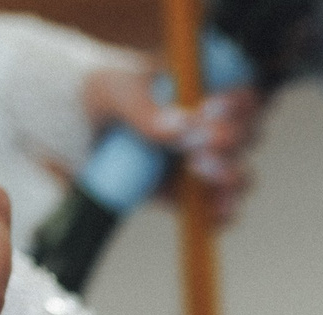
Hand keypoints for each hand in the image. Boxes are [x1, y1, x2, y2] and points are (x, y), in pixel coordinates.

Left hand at [82, 65, 262, 225]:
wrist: (73, 134)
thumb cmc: (100, 98)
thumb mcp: (116, 92)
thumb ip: (145, 108)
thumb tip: (181, 127)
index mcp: (204, 91)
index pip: (243, 94)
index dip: (239, 103)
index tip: (211, 107)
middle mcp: (212, 128)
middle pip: (249, 136)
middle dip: (231, 142)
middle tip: (199, 146)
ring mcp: (205, 165)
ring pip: (241, 175)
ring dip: (230, 177)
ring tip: (199, 172)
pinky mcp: (190, 198)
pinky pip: (221, 212)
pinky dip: (221, 214)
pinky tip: (209, 210)